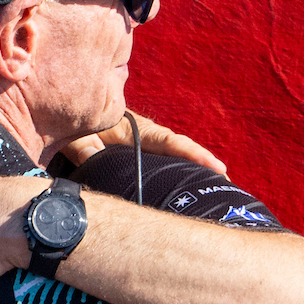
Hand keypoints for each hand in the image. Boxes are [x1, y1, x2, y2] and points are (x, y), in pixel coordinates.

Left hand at [62, 109, 226, 174]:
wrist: (76, 113)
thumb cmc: (78, 126)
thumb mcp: (78, 138)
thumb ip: (86, 150)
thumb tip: (96, 161)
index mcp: (137, 130)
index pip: (170, 142)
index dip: (193, 154)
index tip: (216, 166)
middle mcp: (148, 137)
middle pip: (180, 150)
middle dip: (203, 164)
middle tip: (227, 182)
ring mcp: (147, 145)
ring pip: (175, 156)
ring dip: (194, 169)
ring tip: (219, 188)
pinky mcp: (143, 152)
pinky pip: (165, 160)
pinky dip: (179, 171)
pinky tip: (188, 190)